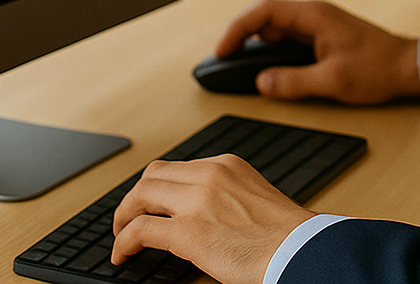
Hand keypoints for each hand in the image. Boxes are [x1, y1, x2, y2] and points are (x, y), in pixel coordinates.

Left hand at [111, 154, 312, 283]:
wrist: (299, 249)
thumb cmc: (285, 234)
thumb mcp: (253, 196)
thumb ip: (226, 195)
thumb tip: (203, 214)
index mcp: (226, 165)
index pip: (177, 167)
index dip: (156, 186)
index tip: (149, 202)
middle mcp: (209, 175)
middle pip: (153, 174)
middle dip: (135, 196)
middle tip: (127, 216)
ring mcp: (197, 201)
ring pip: (141, 195)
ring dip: (124, 215)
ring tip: (119, 234)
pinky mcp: (189, 232)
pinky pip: (140, 230)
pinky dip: (123, 241)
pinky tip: (123, 254)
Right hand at [216, 0, 419, 104]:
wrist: (409, 67)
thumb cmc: (378, 68)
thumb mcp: (333, 80)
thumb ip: (294, 82)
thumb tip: (261, 83)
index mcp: (313, 15)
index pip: (263, 12)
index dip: (237, 29)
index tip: (221, 51)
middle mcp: (313, 14)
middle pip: (265, 17)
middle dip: (240, 35)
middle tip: (222, 60)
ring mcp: (318, 25)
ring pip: (275, 28)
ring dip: (255, 43)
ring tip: (236, 65)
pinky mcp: (322, 37)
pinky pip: (288, 38)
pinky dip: (271, 50)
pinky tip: (264, 67)